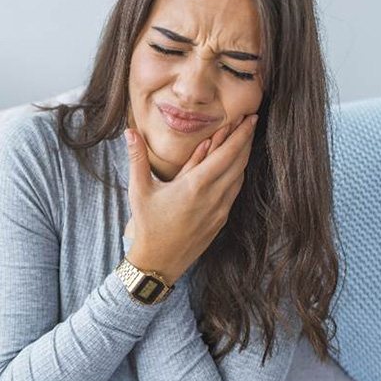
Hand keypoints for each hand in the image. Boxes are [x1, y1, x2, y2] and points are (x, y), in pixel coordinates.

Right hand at [123, 112, 257, 283]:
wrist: (159, 262)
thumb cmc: (148, 225)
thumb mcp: (139, 190)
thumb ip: (137, 158)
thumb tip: (130, 131)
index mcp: (195, 186)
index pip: (227, 153)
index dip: (241, 134)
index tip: (250, 117)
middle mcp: (213, 197)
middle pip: (239, 162)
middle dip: (246, 140)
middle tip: (251, 122)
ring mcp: (220, 211)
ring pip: (239, 177)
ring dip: (243, 157)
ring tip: (243, 140)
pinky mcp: (220, 221)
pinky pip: (234, 192)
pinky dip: (236, 175)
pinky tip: (234, 168)